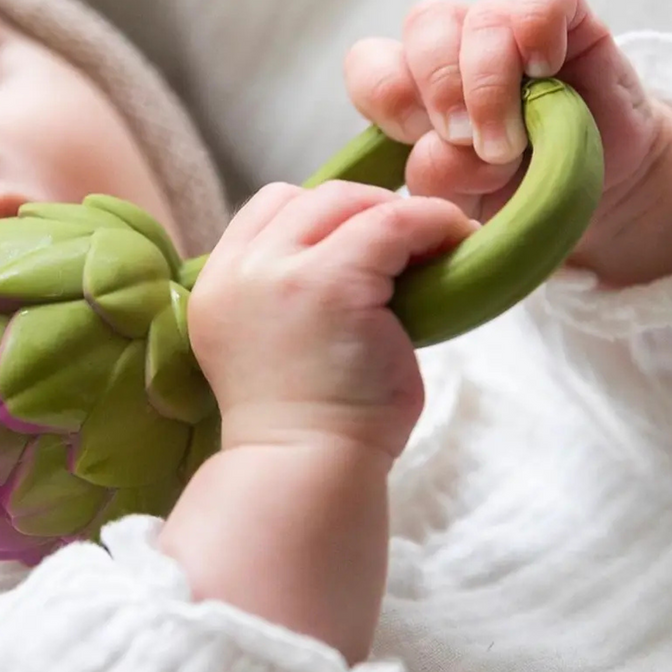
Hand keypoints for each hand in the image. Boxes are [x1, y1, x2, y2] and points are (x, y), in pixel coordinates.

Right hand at [187, 180, 474, 458]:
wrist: (305, 472)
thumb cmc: (305, 424)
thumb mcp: (274, 344)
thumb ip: (290, 294)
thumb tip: (358, 252)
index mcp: (217, 288)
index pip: (265, 213)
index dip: (317, 216)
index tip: (358, 242)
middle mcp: (238, 273)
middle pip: (302, 199)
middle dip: (359, 210)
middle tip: (404, 243)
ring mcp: (280, 274)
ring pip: (343, 201)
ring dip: (392, 215)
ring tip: (430, 243)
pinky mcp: (332, 282)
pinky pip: (393, 223)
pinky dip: (431, 223)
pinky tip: (453, 242)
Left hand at [344, 0, 671, 285]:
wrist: (591, 194)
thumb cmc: (510, 195)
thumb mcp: (462, 201)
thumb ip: (440, 176)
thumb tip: (446, 146)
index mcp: (411, 89)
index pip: (369, 63)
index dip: (386, 94)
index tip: (413, 138)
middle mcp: (453, 49)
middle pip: (423, 26)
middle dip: (441, 89)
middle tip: (466, 143)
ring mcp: (506, 29)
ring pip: (479, 17)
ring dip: (489, 81)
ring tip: (509, 142)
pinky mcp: (566, 17)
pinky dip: (538, 24)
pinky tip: (544, 69)